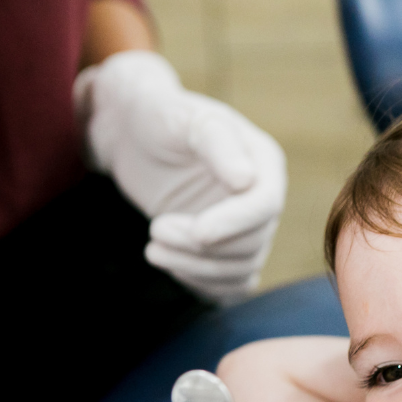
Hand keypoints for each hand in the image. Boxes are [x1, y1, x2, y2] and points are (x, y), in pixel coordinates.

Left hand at [75, 50, 286, 305]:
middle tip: (156, 229)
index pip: (265, 205)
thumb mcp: (186, 119)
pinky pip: (231, 285)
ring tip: (152, 248)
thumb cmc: (160, 117)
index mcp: (264, 163)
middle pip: (253, 243)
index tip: (198, 232)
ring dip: (195, 268)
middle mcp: (263, 199)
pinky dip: (201, 284)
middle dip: (203, 247)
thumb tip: (247, 180)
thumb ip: (217, 143)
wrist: (135, 134)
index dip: (235, 224)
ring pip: (241, 269)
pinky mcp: (226, 250)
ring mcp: (246, 229)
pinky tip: (167, 261)